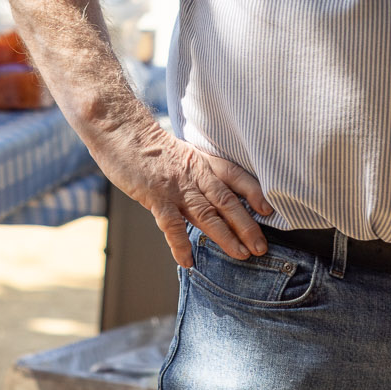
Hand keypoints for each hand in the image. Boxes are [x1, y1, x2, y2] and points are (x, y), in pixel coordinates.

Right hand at [95, 118, 273, 267]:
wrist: (121, 128)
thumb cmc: (148, 143)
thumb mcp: (180, 152)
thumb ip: (196, 171)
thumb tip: (211, 191)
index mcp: (202, 161)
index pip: (236, 176)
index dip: (255, 193)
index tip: (269, 210)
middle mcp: (194, 173)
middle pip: (227, 201)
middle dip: (247, 225)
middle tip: (261, 247)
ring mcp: (175, 186)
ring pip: (207, 214)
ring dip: (225, 236)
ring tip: (241, 255)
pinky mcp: (155, 196)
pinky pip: (171, 224)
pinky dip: (180, 245)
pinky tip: (187, 261)